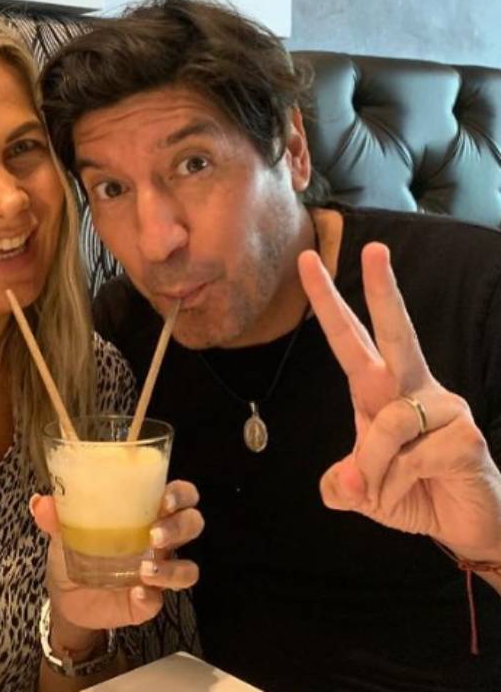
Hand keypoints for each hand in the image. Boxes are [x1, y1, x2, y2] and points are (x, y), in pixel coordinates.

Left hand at [30, 480, 202, 651]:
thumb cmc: (75, 549)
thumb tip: (40, 502)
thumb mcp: (63, 528)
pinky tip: (135, 594)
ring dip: (172, 568)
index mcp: (145, 512)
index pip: (181, 494)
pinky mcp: (147, 603)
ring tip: (144, 570)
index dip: (182, 493)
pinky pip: (160, 601)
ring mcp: (158, 572)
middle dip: (180, 526)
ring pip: (188, 569)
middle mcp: (159, 540)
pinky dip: (150, 598)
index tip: (166, 496)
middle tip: (154, 533)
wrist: (64, 596)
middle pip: (192, 525)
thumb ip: (55, 514)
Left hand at [298, 242, 500, 560]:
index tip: (308, 262)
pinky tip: (417, 490)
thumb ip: (342, 484)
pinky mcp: (467, 436)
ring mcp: (446, 408)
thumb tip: (340, 482)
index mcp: (380, 391)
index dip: (328, 302)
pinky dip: (397, 483)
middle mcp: (414, 388)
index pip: (351, 339)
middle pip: (396, 332)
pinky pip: (412, 456)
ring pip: (388, 420)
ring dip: (373, 465)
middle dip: (383, 290)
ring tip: (380, 488)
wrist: (468, 527)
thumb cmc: (414, 495)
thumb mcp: (363, 492)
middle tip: (373, 248)